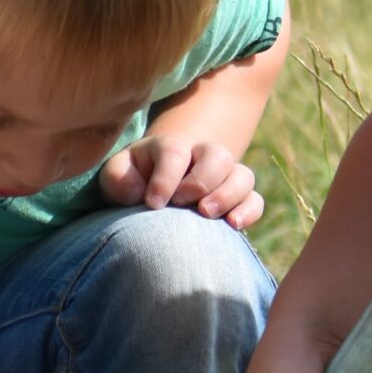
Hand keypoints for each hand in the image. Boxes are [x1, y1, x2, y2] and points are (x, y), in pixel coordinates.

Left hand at [99, 132, 264, 228]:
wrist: (152, 191)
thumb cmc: (132, 181)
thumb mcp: (116, 176)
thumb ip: (117, 178)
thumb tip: (137, 193)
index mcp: (171, 147)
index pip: (175, 153)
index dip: (166, 178)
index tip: (152, 204)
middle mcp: (202, 156)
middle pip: (217, 155)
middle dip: (201, 181)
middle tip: (181, 204)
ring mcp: (224, 177)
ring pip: (243, 175)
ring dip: (228, 195)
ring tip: (206, 215)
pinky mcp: (238, 200)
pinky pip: (255, 200)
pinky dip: (249, 211)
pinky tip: (233, 225)